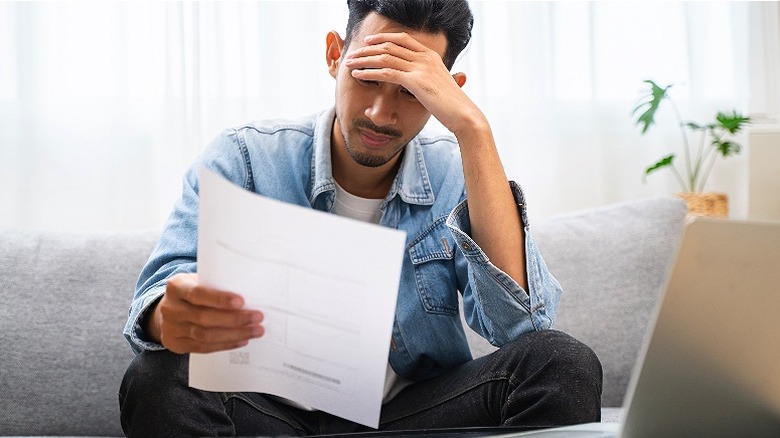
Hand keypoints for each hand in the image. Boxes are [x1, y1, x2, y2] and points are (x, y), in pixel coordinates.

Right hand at [145, 273, 263, 353]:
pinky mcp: (176, 344)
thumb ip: (216, 284)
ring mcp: (171, 328)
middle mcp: (171, 308)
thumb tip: (250, 290)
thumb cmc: (193, 292)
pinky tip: (242, 340)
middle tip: (257, 317)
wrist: (170, 310)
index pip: (198, 294)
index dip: (219, 299)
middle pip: (204, 317)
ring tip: (255, 331)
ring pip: (205, 335)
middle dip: (234, 319)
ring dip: (234, 334)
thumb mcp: (199, 281)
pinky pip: (203, 348)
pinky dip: (225, 344)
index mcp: (176, 287)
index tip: (241, 301)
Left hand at [344, 32, 486, 135]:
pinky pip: (387, 73)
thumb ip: (430, 79)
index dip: (383, 38)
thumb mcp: (440, 86)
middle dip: (368, 49)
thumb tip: (423, 83)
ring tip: (349, 63)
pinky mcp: (415, 81)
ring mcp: (420, 68)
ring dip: (364, 59)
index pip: (403, 39)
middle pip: (390, 46)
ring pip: (385, 57)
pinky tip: (358, 75)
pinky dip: (369, 72)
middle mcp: (425, 58)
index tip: (369, 42)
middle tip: (353, 54)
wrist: (464, 115)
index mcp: (431, 56)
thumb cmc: (453, 106)